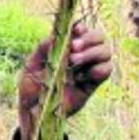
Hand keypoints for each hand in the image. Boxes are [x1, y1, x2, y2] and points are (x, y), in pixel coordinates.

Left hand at [18, 22, 112, 139]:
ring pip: (106, 51)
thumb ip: (43, 48)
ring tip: (74, 62)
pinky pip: (107, 70)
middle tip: (74, 48)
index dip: (81, 28)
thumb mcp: (31, 64)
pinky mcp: (93, 84)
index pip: (81, 30)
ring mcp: (88, 68)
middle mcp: (80, 54)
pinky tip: (81, 77)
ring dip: (92, 53)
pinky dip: (98, 69)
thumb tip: (57, 36)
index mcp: (65, 46)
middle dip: (89, 39)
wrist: (35, 111)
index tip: (75, 30)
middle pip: (99, 37)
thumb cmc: (31, 85)